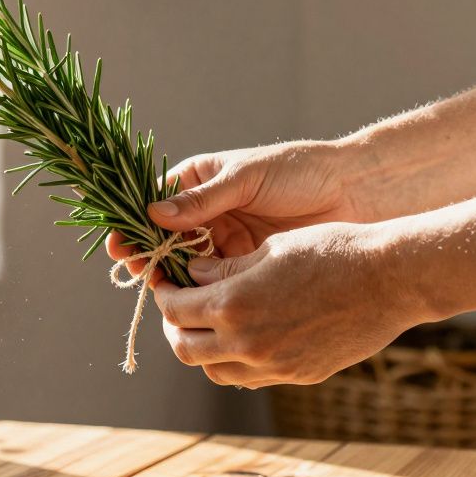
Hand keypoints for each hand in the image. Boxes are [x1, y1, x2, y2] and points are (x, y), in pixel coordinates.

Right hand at [106, 140, 369, 276]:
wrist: (355, 193)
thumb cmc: (300, 171)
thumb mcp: (247, 178)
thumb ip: (203, 199)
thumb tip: (154, 213)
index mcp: (199, 182)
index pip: (155, 204)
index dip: (135, 225)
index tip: (120, 244)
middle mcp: (206, 212)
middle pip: (165, 239)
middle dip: (149, 256)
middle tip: (138, 273)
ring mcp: (225, 241)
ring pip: (186, 266)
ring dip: (174, 280)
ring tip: (163, 293)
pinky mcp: (246, 267)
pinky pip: (215, 283)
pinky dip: (203, 294)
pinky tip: (193, 305)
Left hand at [152, 222, 427, 386]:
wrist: (390, 279)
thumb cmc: (330, 249)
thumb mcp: (269, 248)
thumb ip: (224, 268)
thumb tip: (191, 277)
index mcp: (233, 304)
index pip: (174, 310)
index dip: (164, 294)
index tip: (167, 282)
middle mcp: (247, 343)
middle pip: (184, 348)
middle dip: (175, 325)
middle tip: (181, 306)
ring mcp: (273, 366)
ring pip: (214, 370)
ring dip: (203, 349)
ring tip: (210, 324)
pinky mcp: (298, 375)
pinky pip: (249, 378)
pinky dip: (236, 362)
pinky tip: (244, 337)